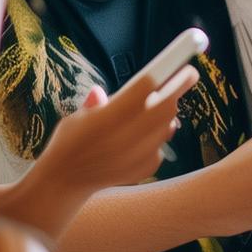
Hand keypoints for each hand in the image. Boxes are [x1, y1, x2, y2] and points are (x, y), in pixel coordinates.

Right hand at [0, 65, 197, 236]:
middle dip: (178, 91)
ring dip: (167, 114)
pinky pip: (161, 146)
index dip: (169, 76)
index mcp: (109, 115)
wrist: (63, 184)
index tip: (187, 67)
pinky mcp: (144, 168)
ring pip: (167, 126)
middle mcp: (126, 135)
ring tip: (157, 107)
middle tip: (185, 77)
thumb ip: (95, 102)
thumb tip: (99, 92)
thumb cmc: (69, 142)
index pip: (146, 88)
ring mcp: (137, 154)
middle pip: (166, 107)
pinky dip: (157, 138)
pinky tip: (143, 136)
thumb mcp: (77, 117)